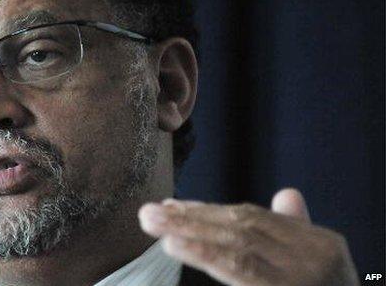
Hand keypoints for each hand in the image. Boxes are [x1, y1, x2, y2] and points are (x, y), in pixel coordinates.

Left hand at [138, 188, 358, 285]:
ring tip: (156, 223)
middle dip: (190, 219)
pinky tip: (176, 245)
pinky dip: (205, 255)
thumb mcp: (323, 262)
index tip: (173, 206)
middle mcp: (310, 256)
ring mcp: (298, 277)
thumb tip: (287, 194)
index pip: (253, 220)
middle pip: (240, 229)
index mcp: (318, 244)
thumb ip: (298, 229)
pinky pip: (240, 271)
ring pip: (236, 246)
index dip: (209, 211)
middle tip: (150, 213)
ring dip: (190, 232)